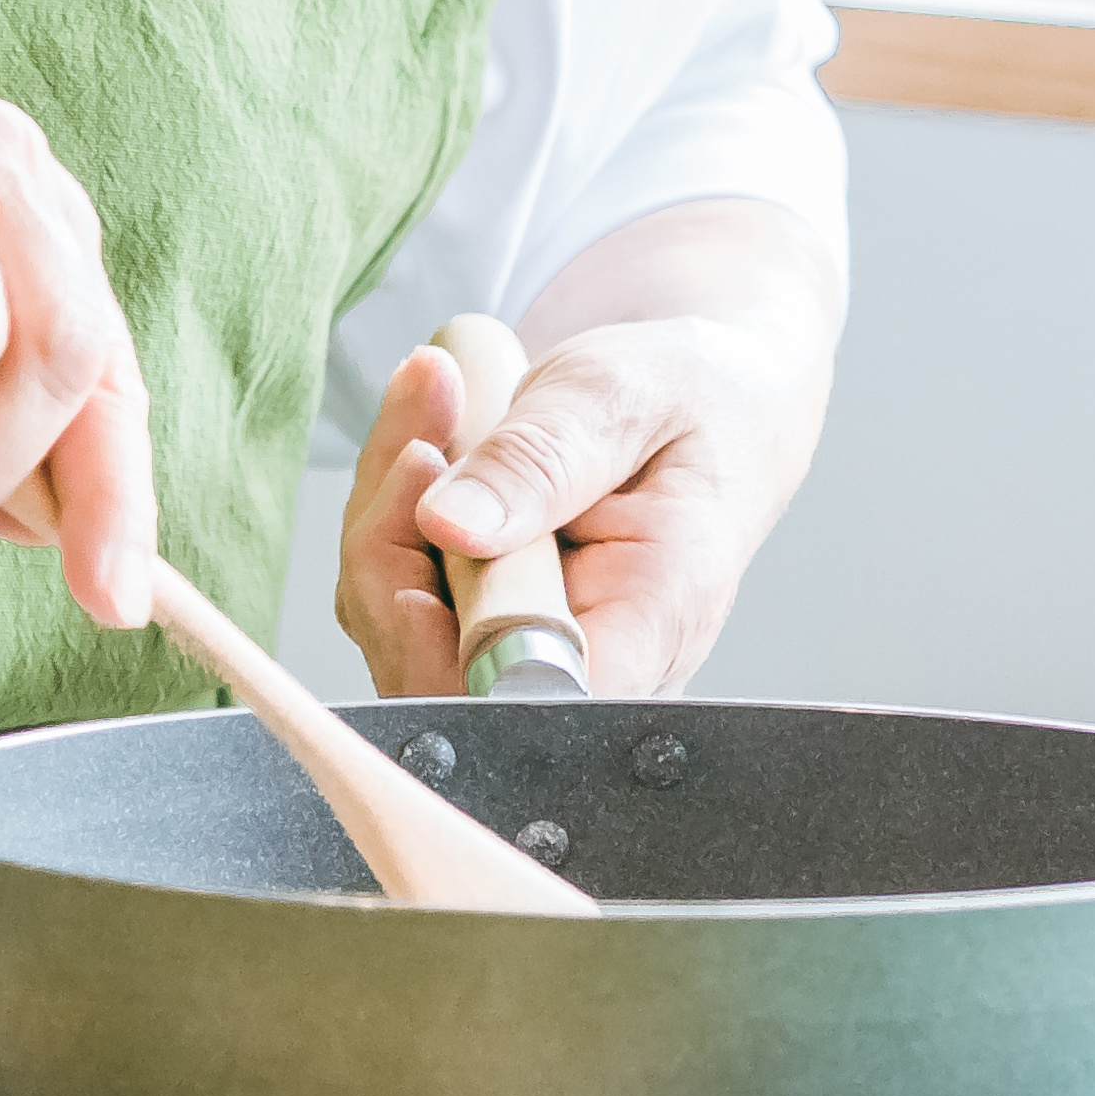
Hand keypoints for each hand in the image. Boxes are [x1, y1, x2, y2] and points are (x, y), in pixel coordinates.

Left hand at [335, 202, 836, 699]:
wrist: (710, 399)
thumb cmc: (690, 397)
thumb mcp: (622, 394)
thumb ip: (541, 458)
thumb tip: (448, 524)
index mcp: (657, 619)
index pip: (531, 701)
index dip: (445, 646)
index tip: (429, 528)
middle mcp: (595, 665)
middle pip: (439, 672)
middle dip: (393, 544)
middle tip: (426, 426)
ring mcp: (536, 657)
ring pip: (400, 633)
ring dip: (385, 514)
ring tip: (434, 403)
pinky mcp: (489, 632)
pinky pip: (398, 598)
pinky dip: (389, 513)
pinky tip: (426, 437)